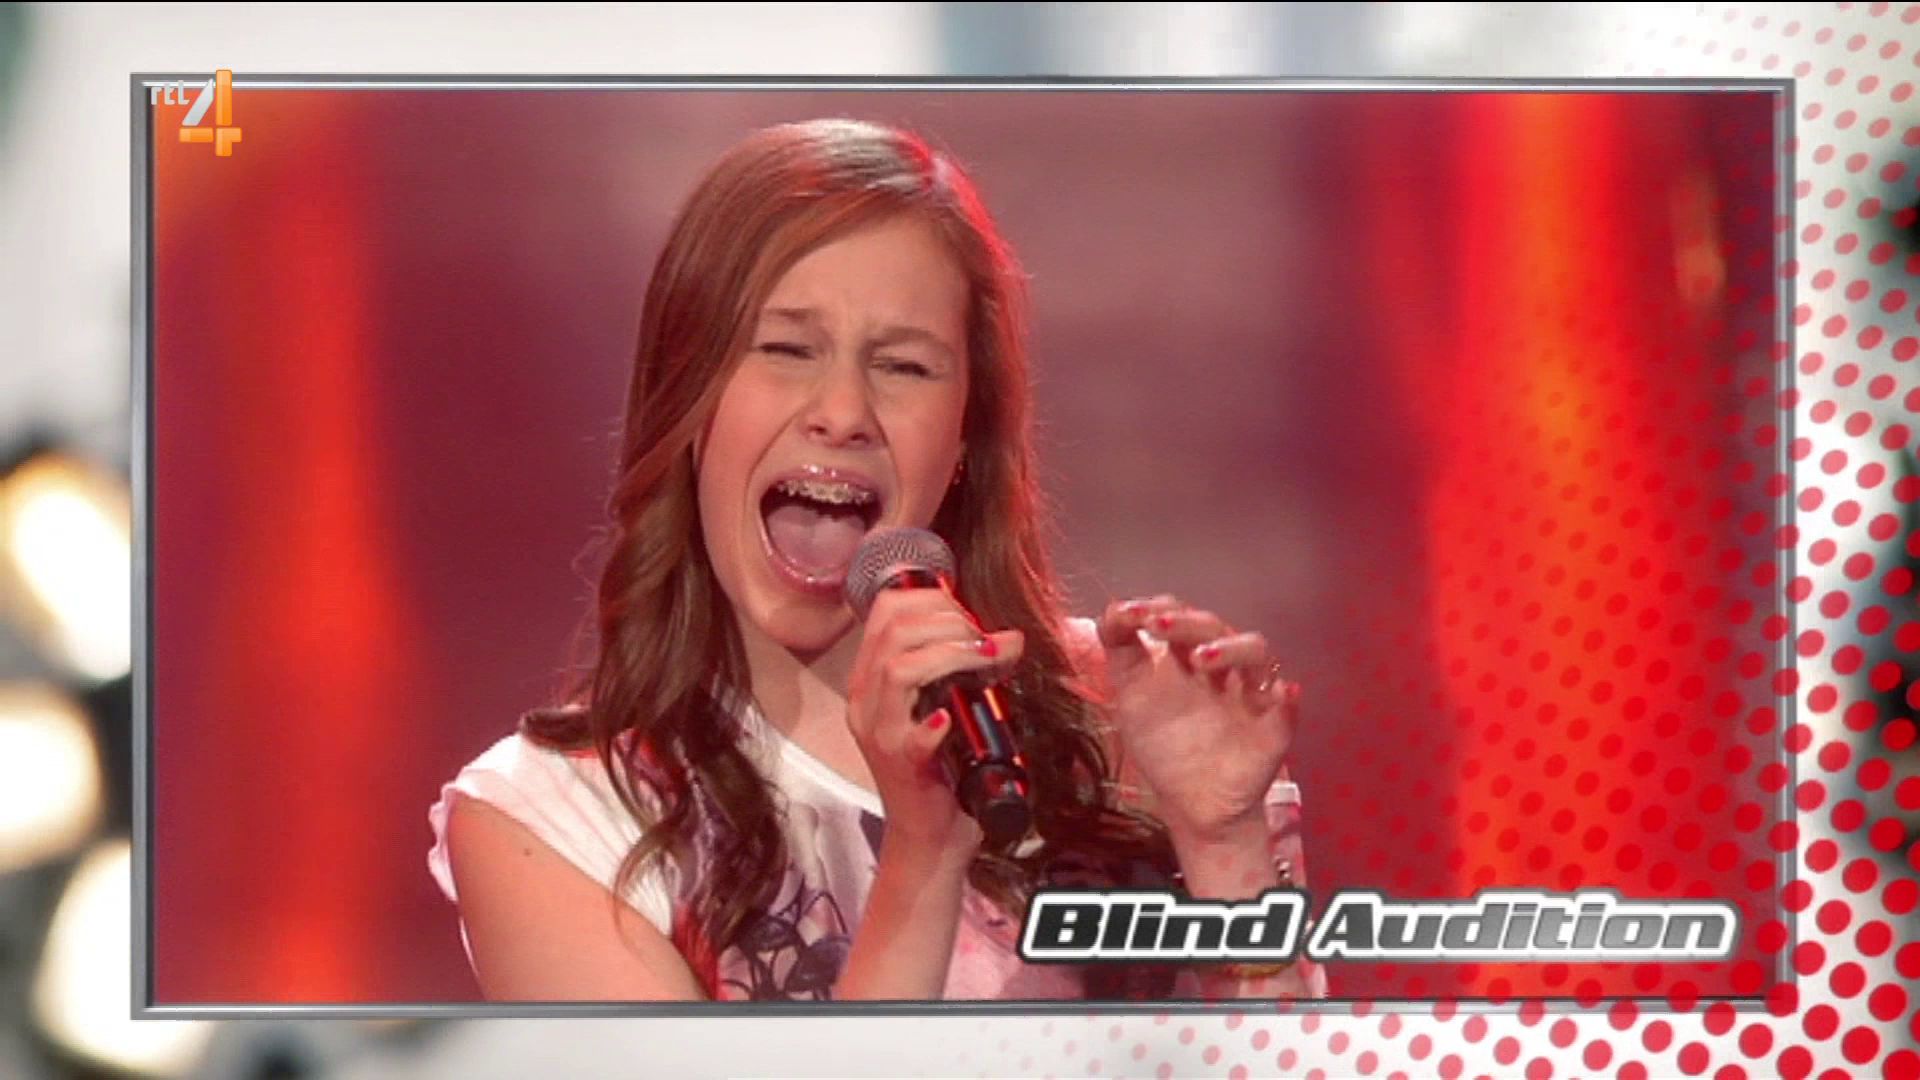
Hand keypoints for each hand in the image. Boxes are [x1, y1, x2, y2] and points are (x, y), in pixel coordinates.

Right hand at [845, 586, 1024, 862]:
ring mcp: (879, 733)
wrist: (931, 834)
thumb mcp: (950, 706)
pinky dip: (933, 721)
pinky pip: (909, 736)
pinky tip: (951, 717)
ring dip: (949, 654)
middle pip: (893, 632)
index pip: (886, 611)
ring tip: (984, 659)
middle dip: (948, 622)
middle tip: (984, 640)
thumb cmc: (944, 767)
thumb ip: (967, 669)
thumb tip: (1010, 636)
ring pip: (898, 668)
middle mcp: (866, 700)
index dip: (930, 599)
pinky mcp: (900, 766)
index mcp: (872, 678)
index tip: (968, 615)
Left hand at [1095, 595, 1298, 845]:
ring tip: (1199, 659)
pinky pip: (1287, 707)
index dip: (1157, 608)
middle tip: (1158, 625)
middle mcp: (1223, 667)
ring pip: (1256, 653)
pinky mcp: (1274, 728)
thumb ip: (1121, 651)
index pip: (1180, 617)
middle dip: (1185, 622)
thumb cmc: (1164, 743)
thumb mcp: (1132, 694)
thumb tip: (1111, 609)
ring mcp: (1250, 693)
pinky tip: (1284, 693)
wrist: (1188, 803)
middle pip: (1214, 627)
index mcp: (1188, 656)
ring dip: (1230, 649)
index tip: (1127, 612)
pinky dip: (1287, 699)